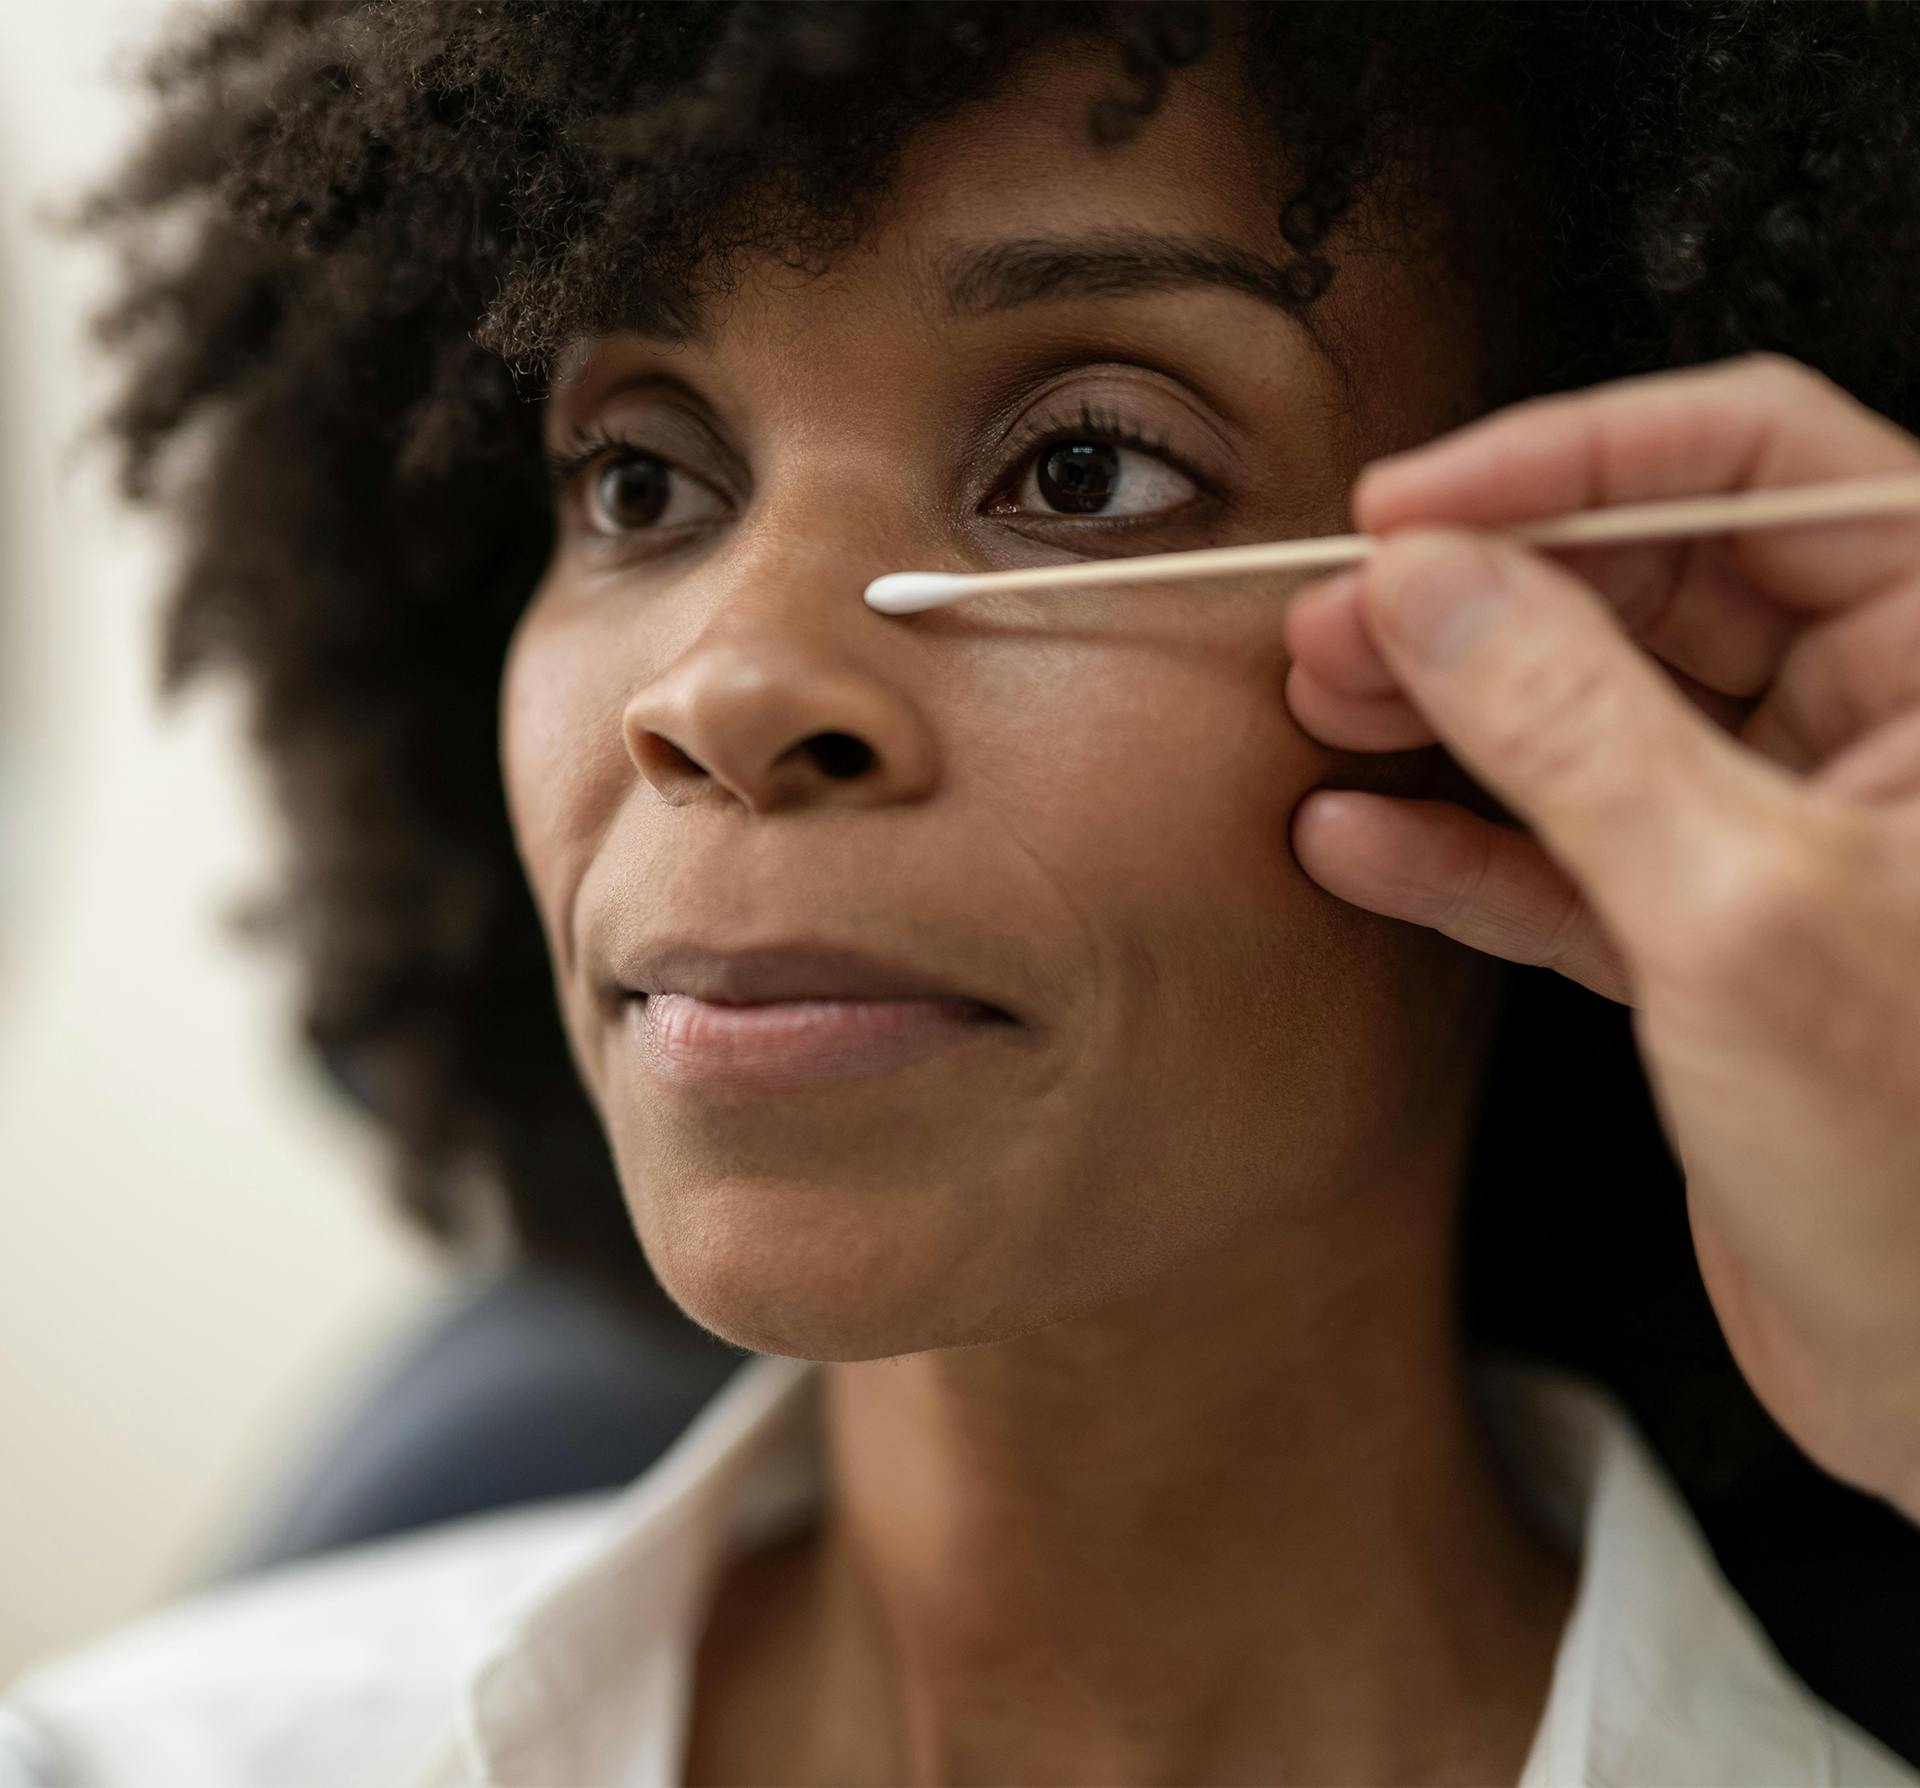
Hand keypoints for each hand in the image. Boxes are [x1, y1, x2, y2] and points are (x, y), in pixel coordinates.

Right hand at [1283, 353, 1919, 1520]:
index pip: (1753, 461)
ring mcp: (1783, 832)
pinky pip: (1563, 852)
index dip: (1568, 461)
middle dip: (1478, 597)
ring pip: (1590, 714)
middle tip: (1335, 623)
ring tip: (1319, 705)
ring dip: (1445, 709)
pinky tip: (1355, 838)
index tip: (1411, 507)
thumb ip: (1570, 725)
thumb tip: (1431, 582)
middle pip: (1648, 584)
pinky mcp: (1708, 939)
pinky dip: (1457, 845)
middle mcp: (1880, 721)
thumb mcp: (1734, 910)